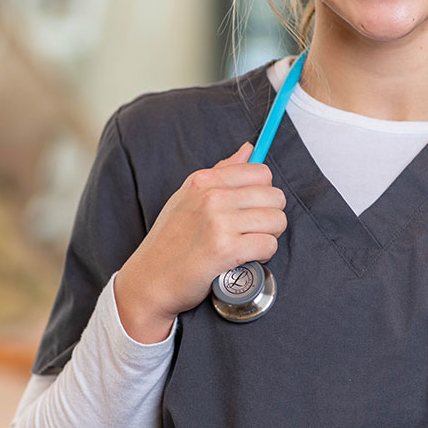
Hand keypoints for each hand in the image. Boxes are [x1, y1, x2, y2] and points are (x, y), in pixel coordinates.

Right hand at [114, 143, 287, 342]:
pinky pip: (269, 245)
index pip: (261, 172)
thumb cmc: (170, 240)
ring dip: (268, 237)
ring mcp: (219, 223)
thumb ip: (221, 172)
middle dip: (270, 216)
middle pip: (275, 197)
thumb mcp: (187, 197)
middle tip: (252, 231)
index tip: (251, 208)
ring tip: (248, 244)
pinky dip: (262, 256)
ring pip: (277, 221)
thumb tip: (249, 148)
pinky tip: (245, 258)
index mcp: (203, 180)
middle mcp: (212, 197)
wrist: (150, 279)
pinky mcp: (226, 250)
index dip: (263, 193)